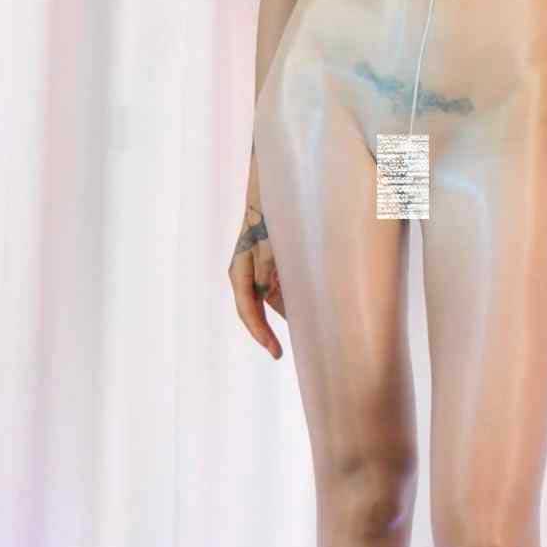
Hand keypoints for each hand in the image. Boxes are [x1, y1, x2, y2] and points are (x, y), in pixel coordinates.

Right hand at [228, 201, 286, 358]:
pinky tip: (306, 309)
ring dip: (283, 315)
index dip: (260, 332)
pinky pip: (279, 291)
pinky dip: (291, 301)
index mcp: (240, 271)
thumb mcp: (267, 241)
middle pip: (255, 312)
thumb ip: (265, 266)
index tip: (274, 350)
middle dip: (266, 332)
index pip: (247, 309)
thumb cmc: (267, 216)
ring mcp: (258, 272)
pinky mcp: (271, 267)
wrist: (271, 193)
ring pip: (269, 302)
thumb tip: (264, 293)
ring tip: (301, 334)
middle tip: (279, 353)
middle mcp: (246, 275)